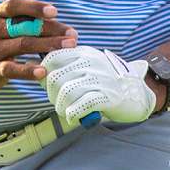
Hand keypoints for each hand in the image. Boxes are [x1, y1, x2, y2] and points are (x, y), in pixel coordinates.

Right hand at [0, 0, 77, 91]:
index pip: (15, 5)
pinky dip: (27, 70)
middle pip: (24, 27)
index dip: (34, 7)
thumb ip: (23, 20)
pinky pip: (11, 69)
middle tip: (71, 35)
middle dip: (51, 30)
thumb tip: (57, 25)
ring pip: (22, 45)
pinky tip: (42, 71)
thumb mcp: (0, 22)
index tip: (53, 11)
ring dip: (47, 46)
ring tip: (66, 48)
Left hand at [41, 47, 155, 123]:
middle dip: (51, 94)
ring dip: (60, 106)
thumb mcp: (87, 66)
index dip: (44, 74)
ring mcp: (100, 79)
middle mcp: (91, 63)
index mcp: (84, 53)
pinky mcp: (108, 97)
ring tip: (65, 111)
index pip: (53, 58)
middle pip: (55, 78)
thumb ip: (64, 66)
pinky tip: (72, 116)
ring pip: (66, 92)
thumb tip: (32, 65)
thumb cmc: (105, 82)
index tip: (48, 85)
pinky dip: (71, 114)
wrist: (137, 92)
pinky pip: (80, 105)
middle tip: (58, 102)